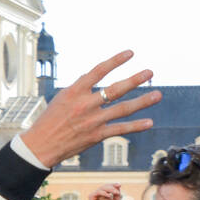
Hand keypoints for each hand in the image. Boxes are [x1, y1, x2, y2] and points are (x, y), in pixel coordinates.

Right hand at [20, 50, 160, 167]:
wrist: (41, 145)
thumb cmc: (50, 120)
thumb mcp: (61, 97)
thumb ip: (79, 86)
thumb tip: (92, 74)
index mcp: (75, 91)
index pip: (99, 71)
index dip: (116, 61)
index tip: (131, 53)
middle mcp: (85, 104)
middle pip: (116, 89)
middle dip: (135, 80)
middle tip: (151, 72)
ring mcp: (92, 121)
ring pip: (122, 109)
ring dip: (142, 102)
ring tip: (158, 95)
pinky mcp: (96, 136)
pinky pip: (120, 130)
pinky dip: (135, 126)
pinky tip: (149, 122)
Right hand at [88, 183, 121, 199]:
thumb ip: (117, 194)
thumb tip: (118, 186)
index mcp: (104, 193)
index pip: (109, 186)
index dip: (114, 184)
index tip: (119, 185)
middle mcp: (99, 193)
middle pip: (106, 186)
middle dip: (112, 187)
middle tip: (117, 190)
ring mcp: (95, 194)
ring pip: (102, 188)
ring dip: (110, 189)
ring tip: (115, 192)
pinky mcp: (91, 196)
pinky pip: (98, 192)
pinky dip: (104, 193)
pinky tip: (109, 196)